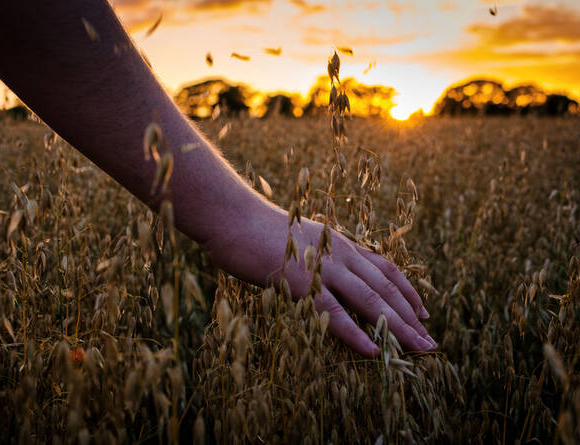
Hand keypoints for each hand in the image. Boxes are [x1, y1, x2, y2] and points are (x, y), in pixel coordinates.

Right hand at [203, 202, 435, 356]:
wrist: (235, 218)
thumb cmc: (262, 231)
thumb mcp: (303, 240)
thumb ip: (321, 255)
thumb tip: (331, 275)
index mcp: (341, 244)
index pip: (386, 268)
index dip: (409, 292)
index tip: (425, 313)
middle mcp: (341, 254)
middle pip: (387, 288)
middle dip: (412, 317)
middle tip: (431, 343)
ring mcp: (324, 268)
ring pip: (371, 300)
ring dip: (398, 327)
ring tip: (418, 350)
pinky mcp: (303, 283)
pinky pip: (336, 313)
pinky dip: (357, 334)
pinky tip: (374, 351)